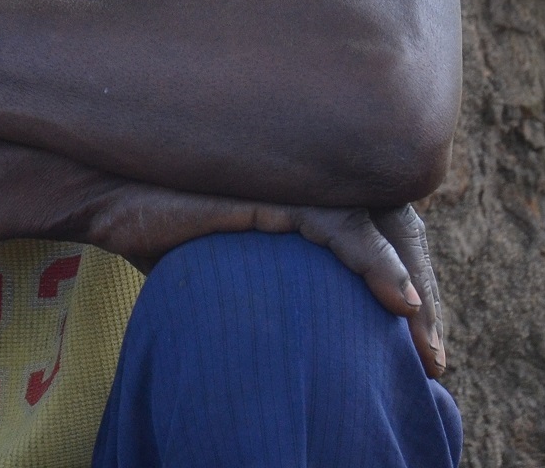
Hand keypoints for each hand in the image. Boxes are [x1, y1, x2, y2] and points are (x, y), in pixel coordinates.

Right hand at [81, 184, 445, 378]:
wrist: (107, 193)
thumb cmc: (158, 226)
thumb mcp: (222, 267)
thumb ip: (262, 285)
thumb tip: (281, 345)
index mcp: (307, 198)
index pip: (380, 239)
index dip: (408, 291)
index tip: (425, 354)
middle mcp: (312, 185)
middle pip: (395, 236)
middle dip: (423, 302)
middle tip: (437, 362)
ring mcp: (299, 183)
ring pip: (382, 232)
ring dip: (412, 289)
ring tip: (425, 344)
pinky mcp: (280, 190)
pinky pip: (345, 226)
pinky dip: (379, 263)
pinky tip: (402, 300)